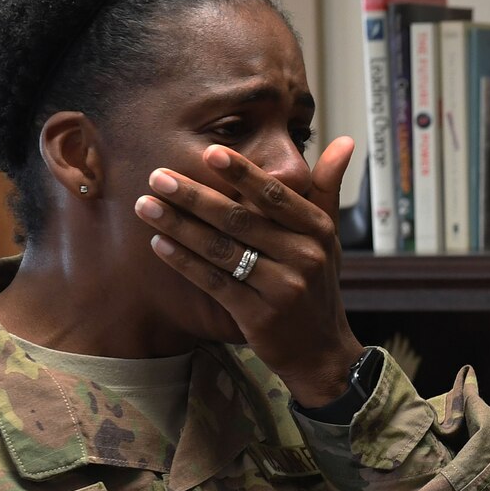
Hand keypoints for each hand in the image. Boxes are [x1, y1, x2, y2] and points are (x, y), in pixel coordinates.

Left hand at [135, 137, 365, 405]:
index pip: (275, 195)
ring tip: (146, 205)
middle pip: (240, 220)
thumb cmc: (317, 284)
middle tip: (158, 176)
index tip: (209, 152)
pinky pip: (215, 282)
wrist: (321, 350)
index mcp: (317, 230)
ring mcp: (282, 288)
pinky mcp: (259, 315)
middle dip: (195, 196)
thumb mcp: (328, 236)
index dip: (243, 173)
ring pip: (222, 250)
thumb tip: (344, 140)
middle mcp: (304, 256)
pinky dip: (185, 263)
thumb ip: (327, 188)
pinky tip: (160, 245)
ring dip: (179, 226)